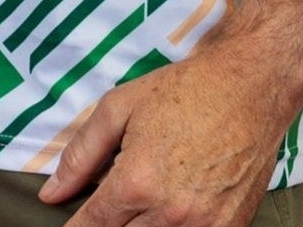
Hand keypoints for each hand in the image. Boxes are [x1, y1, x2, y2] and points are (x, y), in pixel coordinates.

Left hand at [35, 28, 293, 226]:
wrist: (251, 88)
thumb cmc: (186, 91)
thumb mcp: (120, 107)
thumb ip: (81, 154)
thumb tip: (51, 194)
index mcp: (137, 183)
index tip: (71, 223)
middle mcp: (169, 215)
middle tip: (111, 206)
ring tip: (140, 205)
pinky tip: (168, 211)